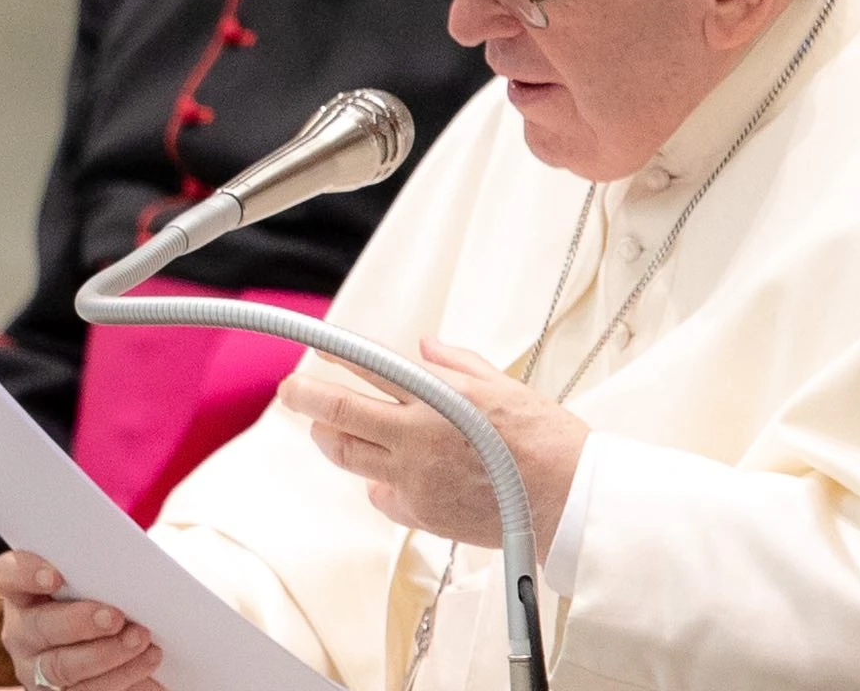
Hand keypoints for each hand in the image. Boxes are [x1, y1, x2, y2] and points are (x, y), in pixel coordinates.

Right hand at [0, 551, 165, 690]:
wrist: (109, 634)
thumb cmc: (101, 593)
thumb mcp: (93, 577)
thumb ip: (99, 568)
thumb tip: (131, 566)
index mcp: (23, 592)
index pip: (10, 575)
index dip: (27, 573)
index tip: (56, 575)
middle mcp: (23, 632)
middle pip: (39, 627)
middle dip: (78, 623)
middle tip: (114, 617)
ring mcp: (38, 669)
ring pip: (62, 668)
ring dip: (106, 654)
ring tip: (140, 639)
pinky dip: (123, 677)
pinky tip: (148, 661)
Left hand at [277, 337, 589, 550]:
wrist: (567, 498)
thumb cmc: (545, 441)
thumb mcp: (503, 384)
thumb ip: (457, 363)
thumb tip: (427, 346)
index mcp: (438, 398)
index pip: (370, 369)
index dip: (334, 358)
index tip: (316, 350)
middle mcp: (417, 438)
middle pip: (340, 415)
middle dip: (305, 399)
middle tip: (292, 392)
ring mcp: (414, 478)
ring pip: (348, 455)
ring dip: (330, 438)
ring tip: (324, 428)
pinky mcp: (420, 513)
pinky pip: (378, 495)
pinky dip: (375, 480)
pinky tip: (383, 472)